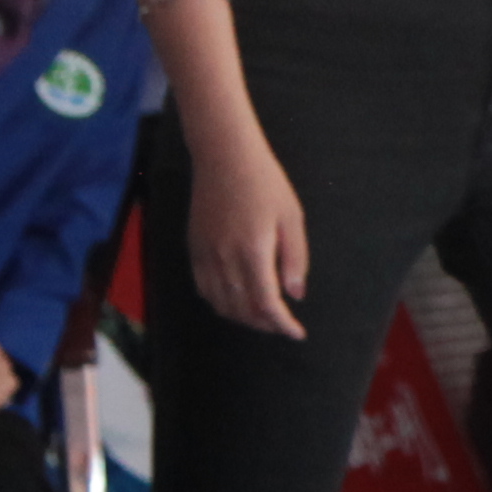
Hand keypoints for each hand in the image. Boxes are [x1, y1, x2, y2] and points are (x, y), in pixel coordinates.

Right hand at [189, 128, 310, 336]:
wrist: (224, 158)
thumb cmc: (265, 184)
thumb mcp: (292, 219)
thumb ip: (294, 259)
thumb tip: (295, 294)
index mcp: (253, 251)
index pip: (266, 303)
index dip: (282, 324)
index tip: (296, 332)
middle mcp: (225, 257)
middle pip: (242, 309)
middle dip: (265, 324)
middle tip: (284, 326)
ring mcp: (206, 254)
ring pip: (220, 302)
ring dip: (243, 317)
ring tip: (264, 318)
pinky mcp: (194, 247)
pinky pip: (203, 287)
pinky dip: (220, 302)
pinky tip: (236, 301)